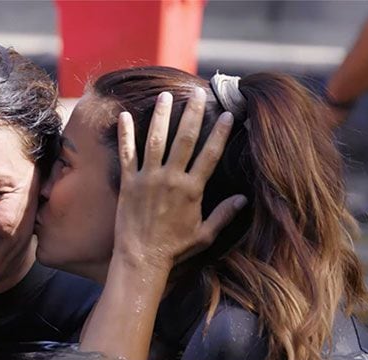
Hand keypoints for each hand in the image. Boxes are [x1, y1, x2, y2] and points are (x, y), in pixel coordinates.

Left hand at [113, 88, 246, 274]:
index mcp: (192, 189)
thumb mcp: (205, 234)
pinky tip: (124, 115)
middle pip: (185, 139)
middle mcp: (171, 179)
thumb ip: (224, 214)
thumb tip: (244, 199)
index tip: (228, 114)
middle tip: (198, 93)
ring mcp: (148, 179)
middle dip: (193, 114)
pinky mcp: (129, 183)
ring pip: (156, 140)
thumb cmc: (174, 248)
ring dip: (162, 116)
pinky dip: (125, 134)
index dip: (220, 133)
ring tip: (166, 96)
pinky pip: (127, 154)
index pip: (210, 154)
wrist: (142, 258)